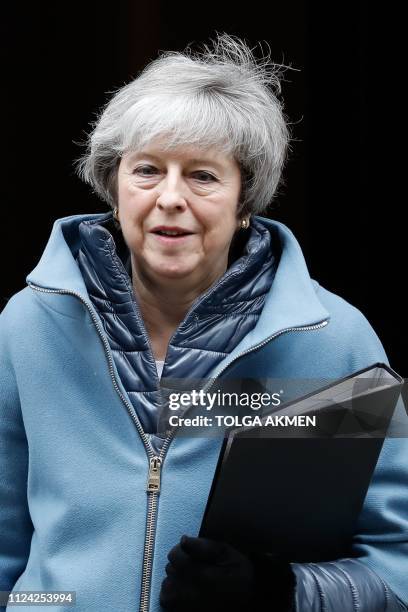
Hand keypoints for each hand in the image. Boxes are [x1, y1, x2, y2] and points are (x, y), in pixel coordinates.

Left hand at [159, 535, 295, 611]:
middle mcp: (190, 594)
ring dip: (174, 579)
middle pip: (169, 570)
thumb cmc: (241, 576)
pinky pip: (167, 603)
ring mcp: (186, 607)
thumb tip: (183, 540)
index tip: (192, 552)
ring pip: (166, 587)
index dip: (182, 550)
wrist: (252, 604)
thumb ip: (205, 546)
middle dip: (179, 564)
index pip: (174, 555)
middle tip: (195, 565)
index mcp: (201, 576)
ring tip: (190, 578)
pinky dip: (172, 595)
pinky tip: (186, 591)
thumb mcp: (229, 555)